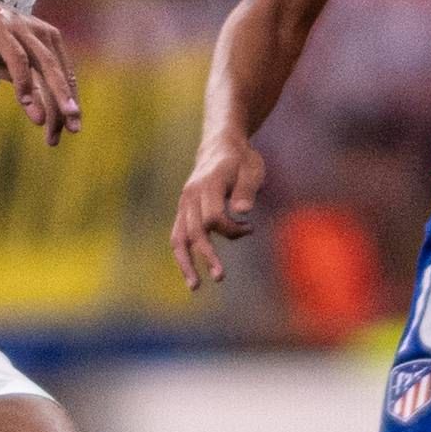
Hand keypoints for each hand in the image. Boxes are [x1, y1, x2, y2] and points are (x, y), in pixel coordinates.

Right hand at [0, 0, 78, 145]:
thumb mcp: (10, 64)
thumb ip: (28, 82)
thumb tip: (44, 112)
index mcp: (49, 39)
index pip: (65, 74)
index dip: (70, 102)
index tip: (73, 128)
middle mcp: (41, 33)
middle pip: (59, 73)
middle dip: (66, 103)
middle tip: (73, 129)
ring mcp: (23, 30)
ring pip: (44, 66)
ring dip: (49, 96)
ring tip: (48, 122)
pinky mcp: (3, 31)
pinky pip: (18, 60)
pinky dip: (23, 82)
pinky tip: (24, 103)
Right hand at [170, 134, 265, 289]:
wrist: (220, 144)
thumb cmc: (241, 159)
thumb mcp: (252, 169)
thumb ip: (247, 190)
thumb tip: (243, 212)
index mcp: (208, 184)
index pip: (214, 217)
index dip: (231, 229)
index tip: (249, 228)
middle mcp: (191, 195)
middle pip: (194, 231)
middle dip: (207, 256)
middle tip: (221, 277)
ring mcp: (184, 203)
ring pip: (178, 238)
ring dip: (186, 263)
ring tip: (194, 287)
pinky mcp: (183, 210)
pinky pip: (178, 236)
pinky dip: (183, 255)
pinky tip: (191, 273)